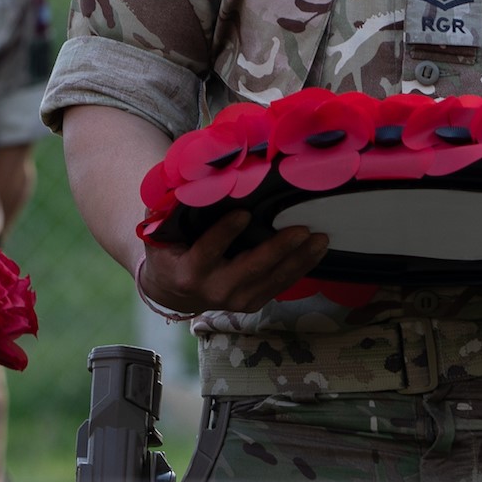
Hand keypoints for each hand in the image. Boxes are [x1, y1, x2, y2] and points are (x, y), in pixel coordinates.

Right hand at [135, 210, 330, 316]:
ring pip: (272, 279)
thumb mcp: (162, 234)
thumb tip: (188, 177)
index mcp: (190, 271)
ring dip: (299, 259)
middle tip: (301, 230)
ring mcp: (236, 301)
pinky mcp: (253, 303)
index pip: (208, 251)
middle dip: (277, 249)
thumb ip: (172, 211)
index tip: (243, 213)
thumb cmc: (170, 251)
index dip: (225, 233)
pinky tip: (316, 250)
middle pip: (250, 268)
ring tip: (320, 239)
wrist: (173, 291)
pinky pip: (281, 285)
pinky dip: (301, 267)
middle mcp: (215, 290)